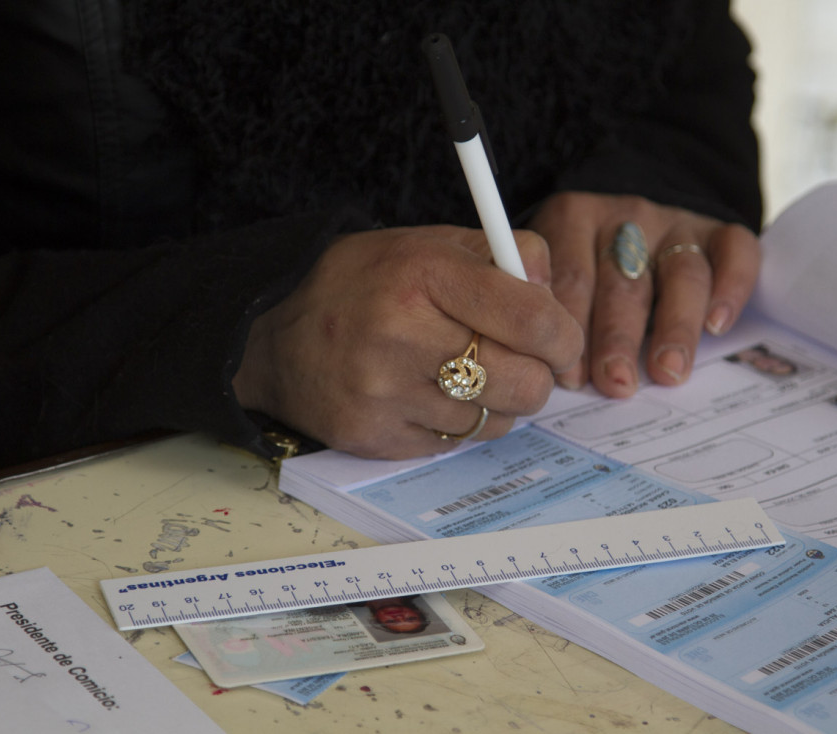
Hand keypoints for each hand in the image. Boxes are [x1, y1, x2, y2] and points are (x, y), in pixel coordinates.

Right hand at [233, 225, 582, 459]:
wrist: (273, 334)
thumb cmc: (364, 283)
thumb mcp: (430, 244)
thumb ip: (504, 259)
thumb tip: (558, 303)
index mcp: (423, 274)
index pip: (532, 318)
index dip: (563, 336)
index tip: (560, 340)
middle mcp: (402, 336)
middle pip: (526, 384)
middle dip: (537, 376)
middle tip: (518, 361)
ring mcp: (385, 394)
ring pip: (497, 421)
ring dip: (496, 402)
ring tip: (461, 374)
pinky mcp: (375, 438)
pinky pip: (456, 445)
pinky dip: (458, 424)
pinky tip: (429, 395)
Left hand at [530, 192, 759, 395]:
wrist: (635, 225)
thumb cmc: (586, 270)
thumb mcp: (555, 275)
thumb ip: (553, 313)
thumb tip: (555, 375)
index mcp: (572, 221)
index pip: (572, 276)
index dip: (571, 327)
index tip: (572, 376)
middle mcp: (624, 219)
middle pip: (624, 281)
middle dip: (618, 337)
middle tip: (617, 382)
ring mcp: (674, 223)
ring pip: (681, 273)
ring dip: (675, 326)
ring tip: (668, 371)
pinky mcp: (717, 231)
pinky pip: (734, 251)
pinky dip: (731, 286)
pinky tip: (718, 325)